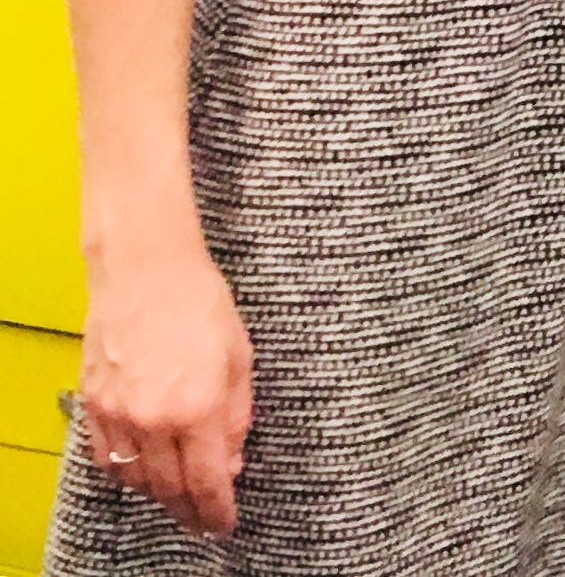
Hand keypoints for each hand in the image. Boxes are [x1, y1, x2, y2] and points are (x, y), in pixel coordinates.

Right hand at [77, 233, 253, 537]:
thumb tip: (231, 460)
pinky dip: (127, 472)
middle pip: (169, 488)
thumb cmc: (198, 302)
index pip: (208, 481)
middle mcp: (153, 419)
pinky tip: (144, 467)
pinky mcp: (94, 405)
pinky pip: (108, 458)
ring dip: (159, 493)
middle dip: (189, 510)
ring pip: (136, 479)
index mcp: (197, 407)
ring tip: (178, 493)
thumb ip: (236, 415)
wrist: (146, 270)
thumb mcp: (241, 356)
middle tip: (203, 519)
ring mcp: (118, 414)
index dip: (217, 511)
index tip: (224, 524)